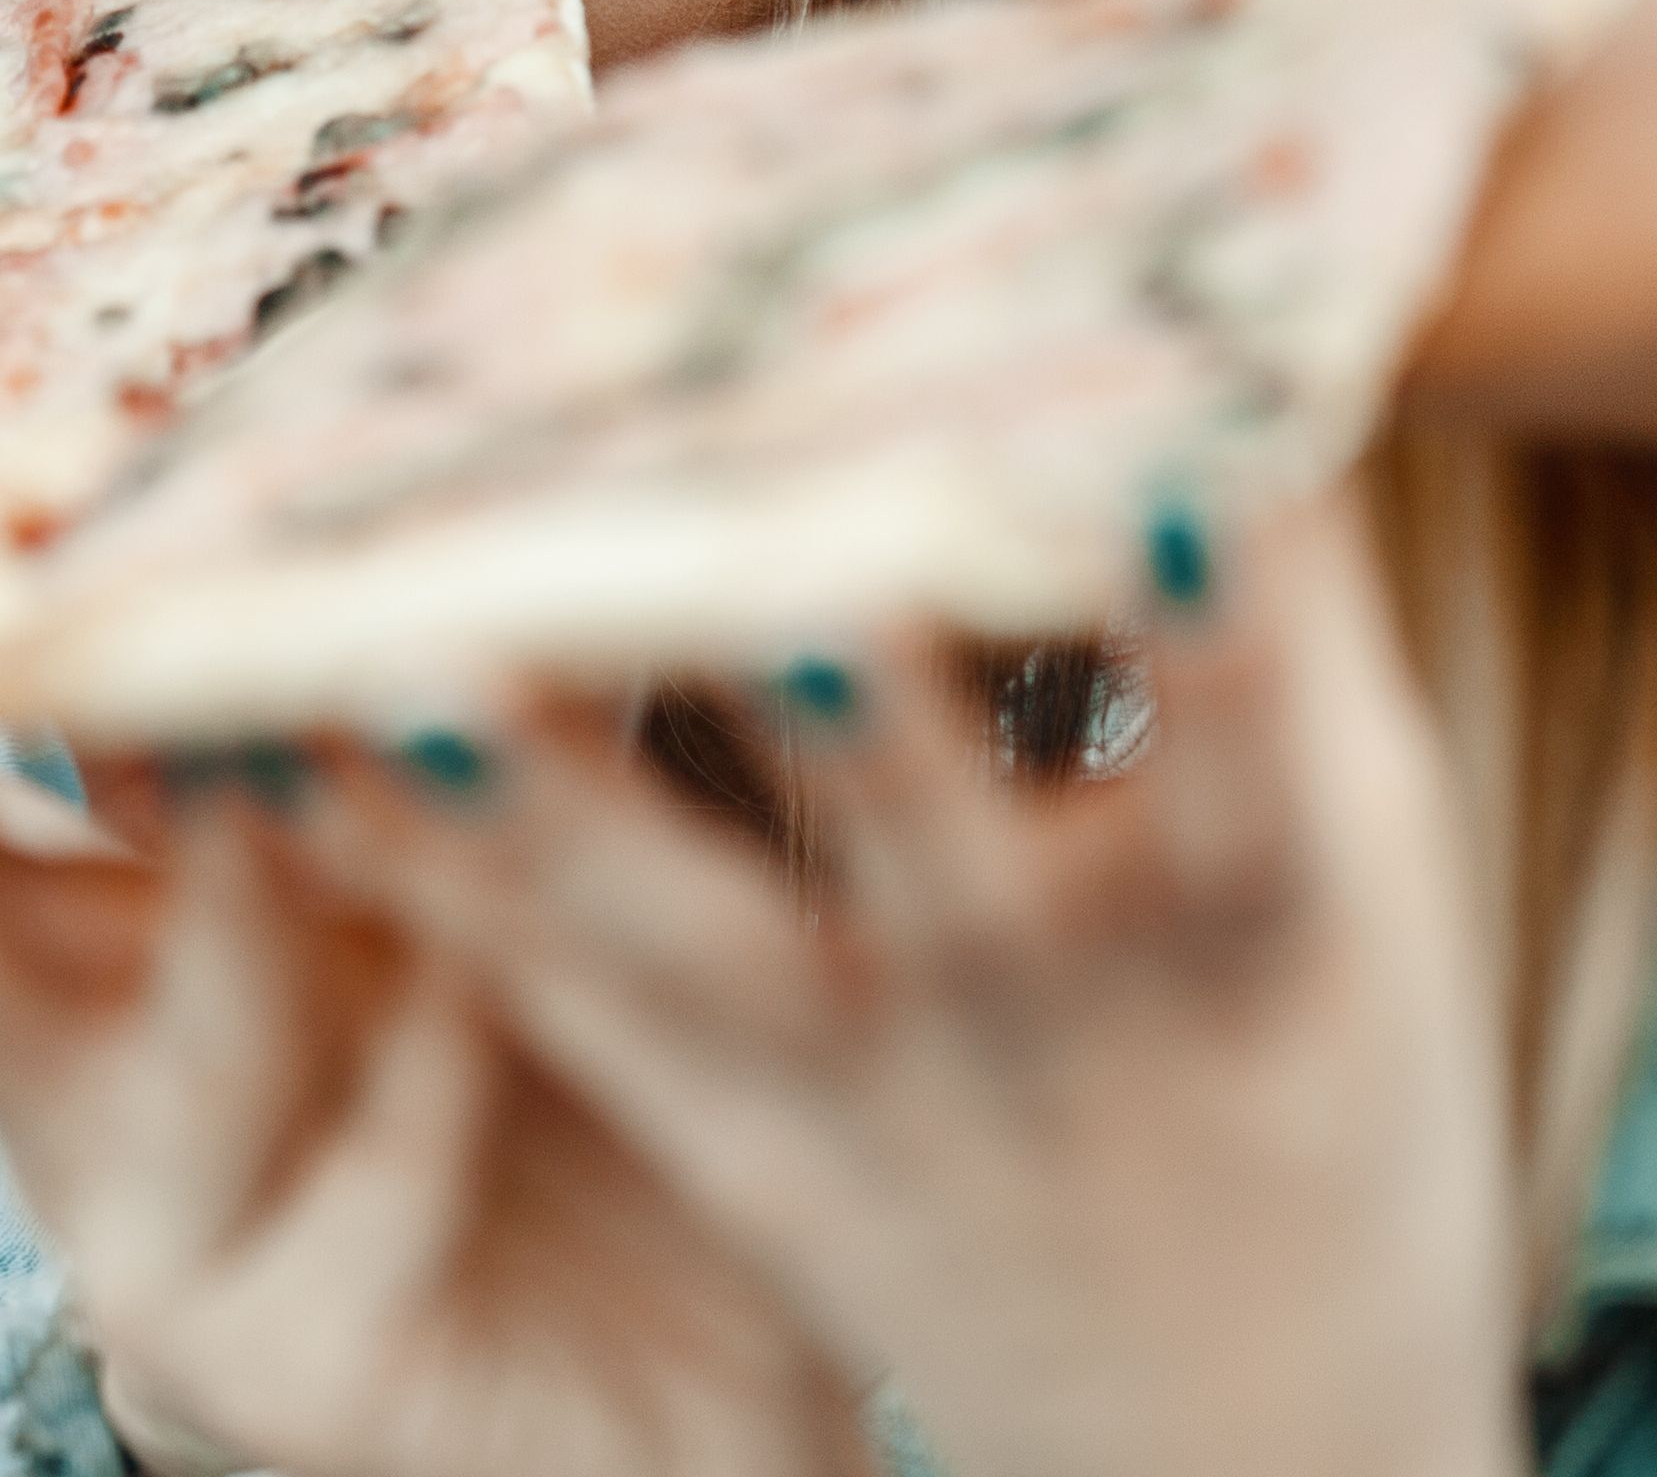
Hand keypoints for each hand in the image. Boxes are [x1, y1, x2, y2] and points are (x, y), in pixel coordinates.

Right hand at [0, 619, 878, 1476]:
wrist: (720, 1361)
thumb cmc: (586, 1044)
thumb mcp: (451, 827)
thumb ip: (342, 683)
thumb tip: (282, 425)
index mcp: (91, 939)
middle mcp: (82, 1089)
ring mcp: (161, 1243)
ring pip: (113, 1063)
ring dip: (209, 892)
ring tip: (260, 748)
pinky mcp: (287, 1372)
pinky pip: (346, 1189)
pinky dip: (416, 1073)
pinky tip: (490, 978)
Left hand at [294, 495, 1514, 1476]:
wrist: (1236, 1436)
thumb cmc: (1324, 1065)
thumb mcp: (1370, 852)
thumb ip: (1283, 606)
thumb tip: (1238, 295)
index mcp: (1260, 904)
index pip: (1240, 723)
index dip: (1199, 591)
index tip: (1147, 442)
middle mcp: (1038, 981)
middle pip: (919, 808)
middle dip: (826, 679)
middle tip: (716, 511)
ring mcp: (857, 1065)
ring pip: (677, 916)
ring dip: (538, 784)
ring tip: (396, 643)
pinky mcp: (722, 1123)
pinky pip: (552, 986)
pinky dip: (427, 864)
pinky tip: (286, 730)